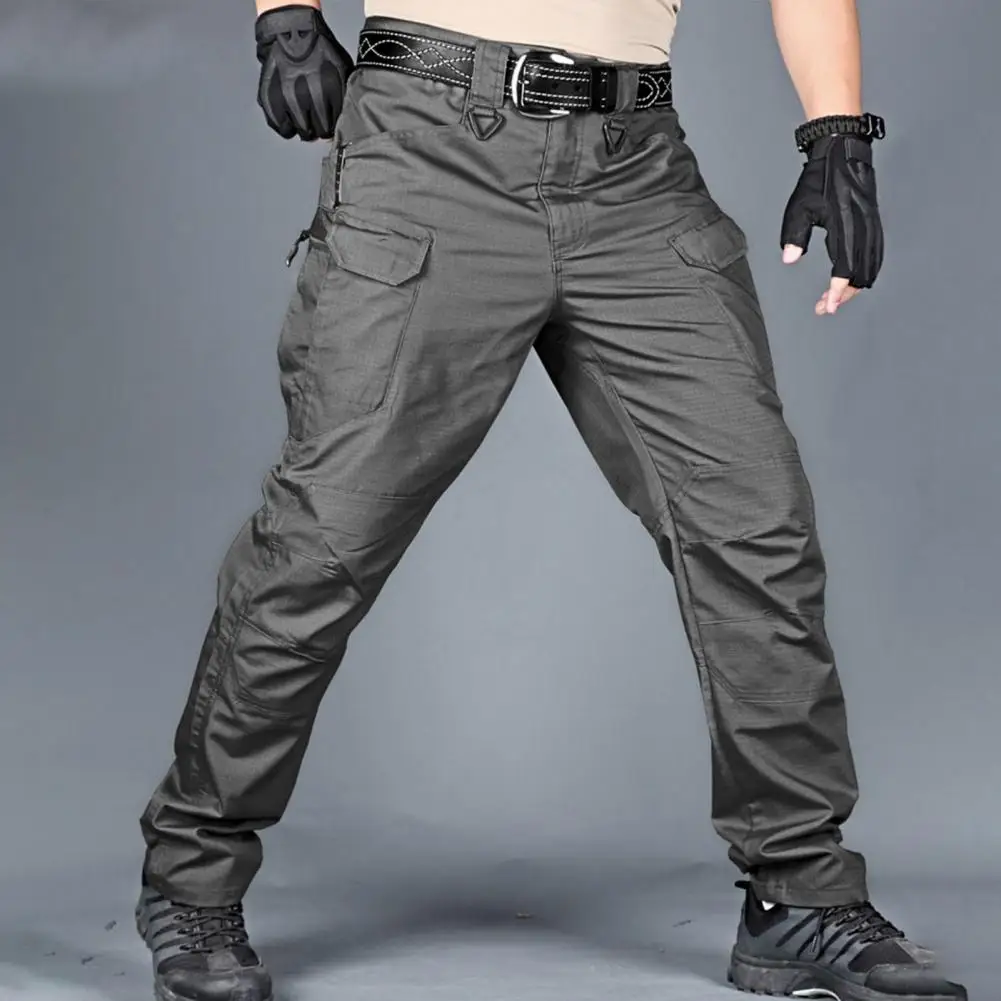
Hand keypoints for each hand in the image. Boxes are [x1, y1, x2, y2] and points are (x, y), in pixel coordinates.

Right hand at [255, 5, 354, 140]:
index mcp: (330, 88)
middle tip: (316, 120)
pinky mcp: (271, 100)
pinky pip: (282, 129)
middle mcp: (309, 96)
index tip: (329, 121)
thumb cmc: (319, 50)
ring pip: (302, 133)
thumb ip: (344, 96)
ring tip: (303, 115)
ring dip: (304, 128)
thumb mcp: (343, 69)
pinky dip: (287, 126)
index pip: (336, 126)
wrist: (291, 32)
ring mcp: (288, 99)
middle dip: (319, 128)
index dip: (333, 126)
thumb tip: (343, 126)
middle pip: (319, 132)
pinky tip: (290, 115)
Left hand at [779, 134, 883, 315]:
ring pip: (871, 266)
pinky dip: (867, 272)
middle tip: (825, 306)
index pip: (844, 268)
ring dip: (855, 286)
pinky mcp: (875, 223)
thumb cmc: (820, 178)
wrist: (842, 151)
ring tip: (836, 298)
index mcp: (846, 225)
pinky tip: (855, 280)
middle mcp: (864, 227)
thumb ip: (794, 235)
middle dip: (844, 295)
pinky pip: (876, 254)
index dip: (837, 291)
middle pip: (861, 273)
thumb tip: (789, 258)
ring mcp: (873, 225)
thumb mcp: (799, 206)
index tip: (828, 306)